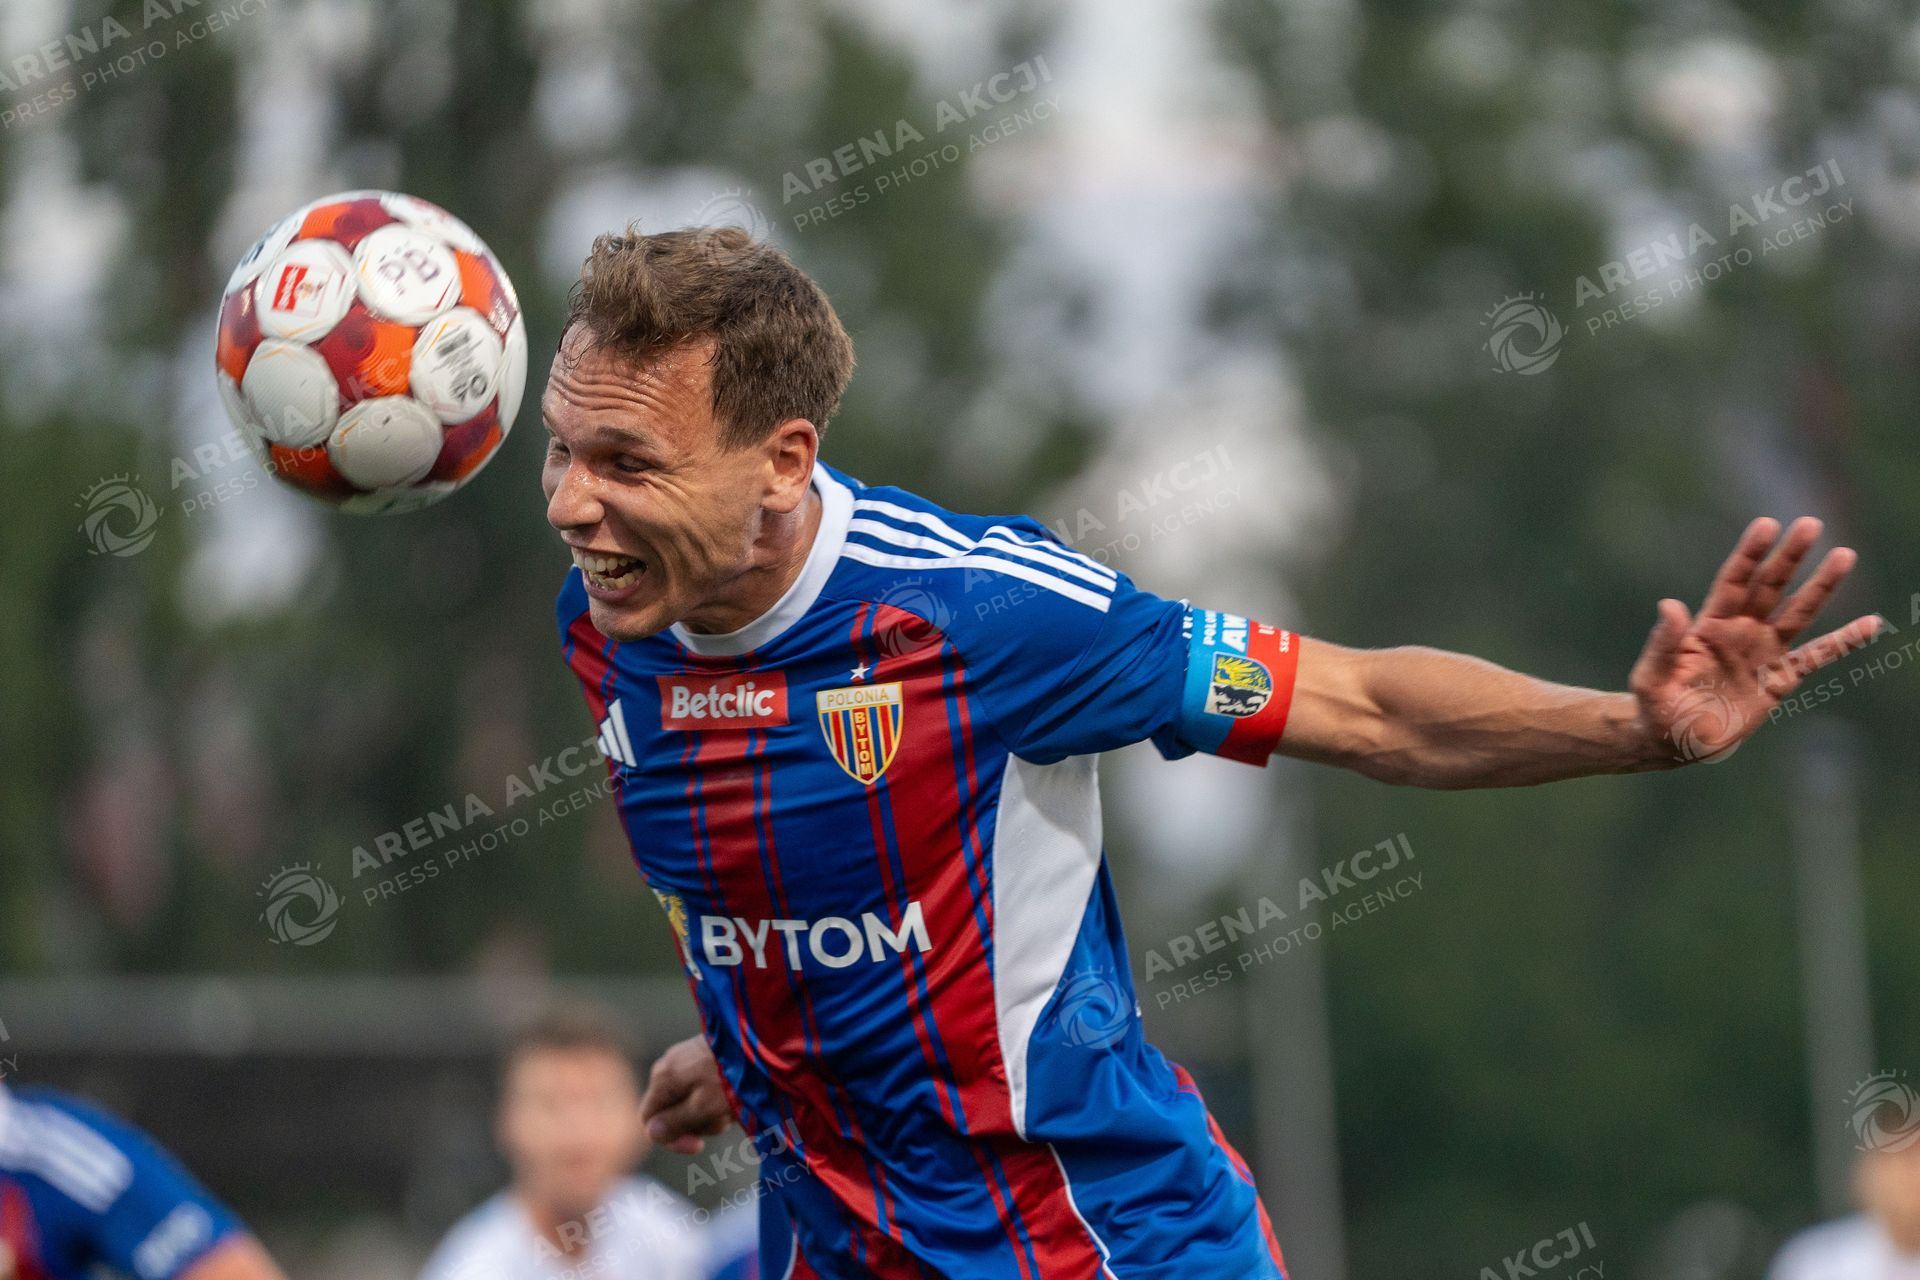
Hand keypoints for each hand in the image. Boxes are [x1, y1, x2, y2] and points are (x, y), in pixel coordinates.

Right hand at [640, 1034, 732, 1154]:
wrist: (765, 1037)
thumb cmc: (733, 1076)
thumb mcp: (704, 1106)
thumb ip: (675, 1122)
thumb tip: (651, 1133)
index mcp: (663, 1078)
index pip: (649, 1120)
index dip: (670, 1139)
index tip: (697, 1145)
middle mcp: (670, 1066)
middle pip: (673, 1113)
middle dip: (699, 1124)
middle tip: (724, 1119)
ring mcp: (688, 1060)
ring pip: (692, 1102)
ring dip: (714, 1112)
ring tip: (735, 1103)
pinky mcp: (707, 1057)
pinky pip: (706, 1088)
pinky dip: (721, 1097)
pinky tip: (739, 1094)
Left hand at [1630, 516, 1881, 762]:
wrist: (1674, 742)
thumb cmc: (1656, 708)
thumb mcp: (1651, 678)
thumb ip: (1662, 643)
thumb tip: (1669, 604)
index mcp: (1709, 626)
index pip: (1733, 581)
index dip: (1750, 554)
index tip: (1767, 525)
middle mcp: (1740, 631)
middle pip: (1769, 587)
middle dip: (1789, 557)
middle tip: (1811, 524)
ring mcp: (1762, 653)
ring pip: (1797, 612)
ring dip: (1820, 586)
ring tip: (1844, 555)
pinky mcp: (1780, 679)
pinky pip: (1817, 656)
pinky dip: (1842, 642)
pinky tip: (1870, 624)